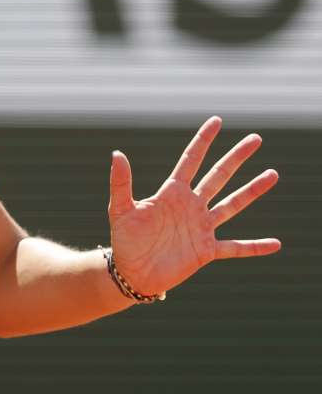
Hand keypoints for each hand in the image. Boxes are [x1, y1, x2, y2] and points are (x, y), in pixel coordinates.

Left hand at [107, 116, 280, 296]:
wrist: (131, 272)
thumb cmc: (124, 240)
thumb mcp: (121, 209)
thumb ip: (121, 182)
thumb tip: (117, 153)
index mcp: (171, 193)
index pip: (191, 160)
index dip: (203, 140)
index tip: (216, 121)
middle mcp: (190, 206)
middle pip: (218, 176)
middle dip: (236, 157)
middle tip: (256, 138)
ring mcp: (201, 227)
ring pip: (232, 205)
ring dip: (251, 191)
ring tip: (272, 174)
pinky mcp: (206, 251)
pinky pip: (236, 248)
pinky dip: (254, 247)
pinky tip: (275, 244)